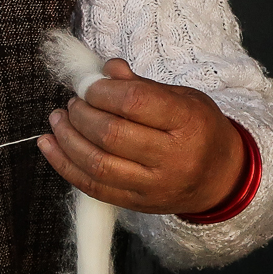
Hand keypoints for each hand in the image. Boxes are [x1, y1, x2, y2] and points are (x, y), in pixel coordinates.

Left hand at [38, 58, 244, 214]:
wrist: (223, 178)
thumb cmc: (198, 130)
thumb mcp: (183, 98)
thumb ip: (141, 85)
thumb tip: (106, 69)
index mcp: (189, 122)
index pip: (135, 103)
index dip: (101, 91)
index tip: (88, 86)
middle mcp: (174, 157)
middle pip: (111, 135)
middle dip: (81, 114)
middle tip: (73, 103)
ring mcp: (156, 185)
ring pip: (98, 164)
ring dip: (67, 138)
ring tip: (58, 119)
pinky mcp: (138, 204)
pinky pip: (92, 187)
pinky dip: (63, 165)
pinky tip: (48, 145)